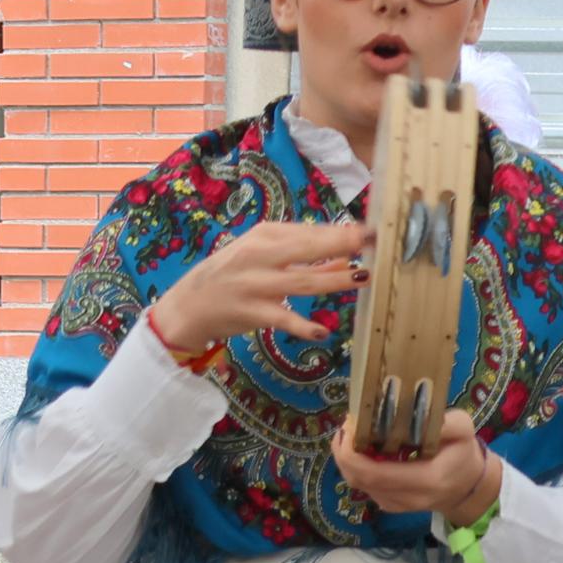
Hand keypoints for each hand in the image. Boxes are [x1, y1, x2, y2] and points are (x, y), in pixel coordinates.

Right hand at [149, 220, 370, 358]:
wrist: (188, 307)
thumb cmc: (230, 277)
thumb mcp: (262, 258)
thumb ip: (302, 259)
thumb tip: (347, 259)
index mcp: (264, 236)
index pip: (310, 231)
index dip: (342, 231)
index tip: (373, 230)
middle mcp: (260, 256)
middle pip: (308, 248)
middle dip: (343, 243)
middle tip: (374, 242)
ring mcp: (255, 284)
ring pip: (303, 282)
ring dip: (335, 280)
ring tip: (363, 277)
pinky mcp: (250, 312)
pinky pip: (282, 319)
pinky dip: (302, 326)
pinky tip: (321, 332)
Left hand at [333, 405, 500, 521]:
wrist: (468, 488)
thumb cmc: (463, 455)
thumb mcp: (465, 431)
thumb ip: (448, 423)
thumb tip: (419, 413)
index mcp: (426, 479)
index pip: (374, 473)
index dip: (351, 452)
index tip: (350, 425)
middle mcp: (407, 497)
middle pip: (358, 478)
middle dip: (343, 451)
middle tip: (346, 425)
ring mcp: (395, 504)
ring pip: (357, 483)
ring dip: (347, 458)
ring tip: (351, 433)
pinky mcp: (389, 504)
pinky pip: (364, 485)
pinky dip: (356, 466)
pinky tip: (361, 447)